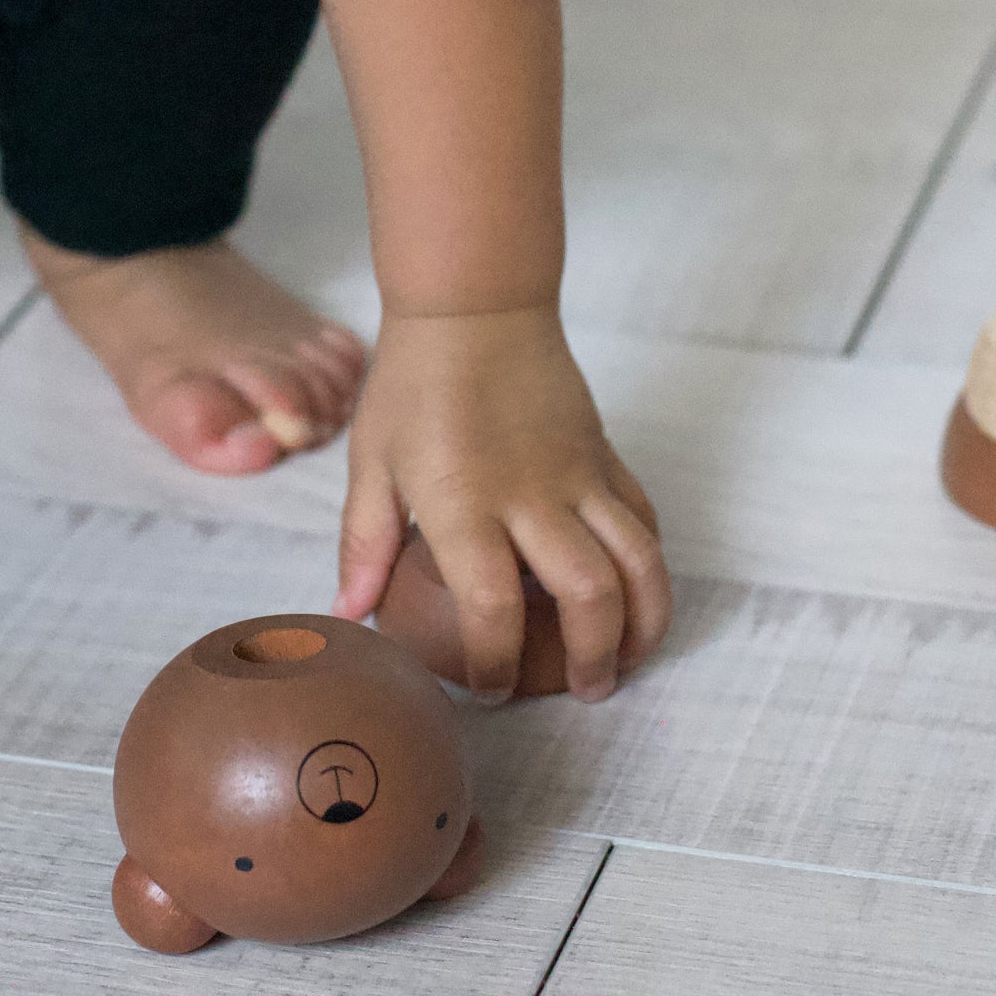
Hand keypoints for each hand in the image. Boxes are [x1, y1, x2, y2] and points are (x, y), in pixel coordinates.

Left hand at [331, 305, 671, 701]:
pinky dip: (648, 563)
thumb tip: (347, 613)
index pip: (491, 605)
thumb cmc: (413, 381)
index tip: (489, 688)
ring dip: (644, 620)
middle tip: (584, 691)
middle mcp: (529, 495)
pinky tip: (635, 593)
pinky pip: (642, 517)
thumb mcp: (372, 458)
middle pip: (588, 593)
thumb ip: (363, 540)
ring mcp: (576, 474)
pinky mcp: (603, 453)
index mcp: (462, 501)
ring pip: (637, 559)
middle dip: (594, 657)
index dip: (495, 662)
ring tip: (629, 660)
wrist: (475, 304)